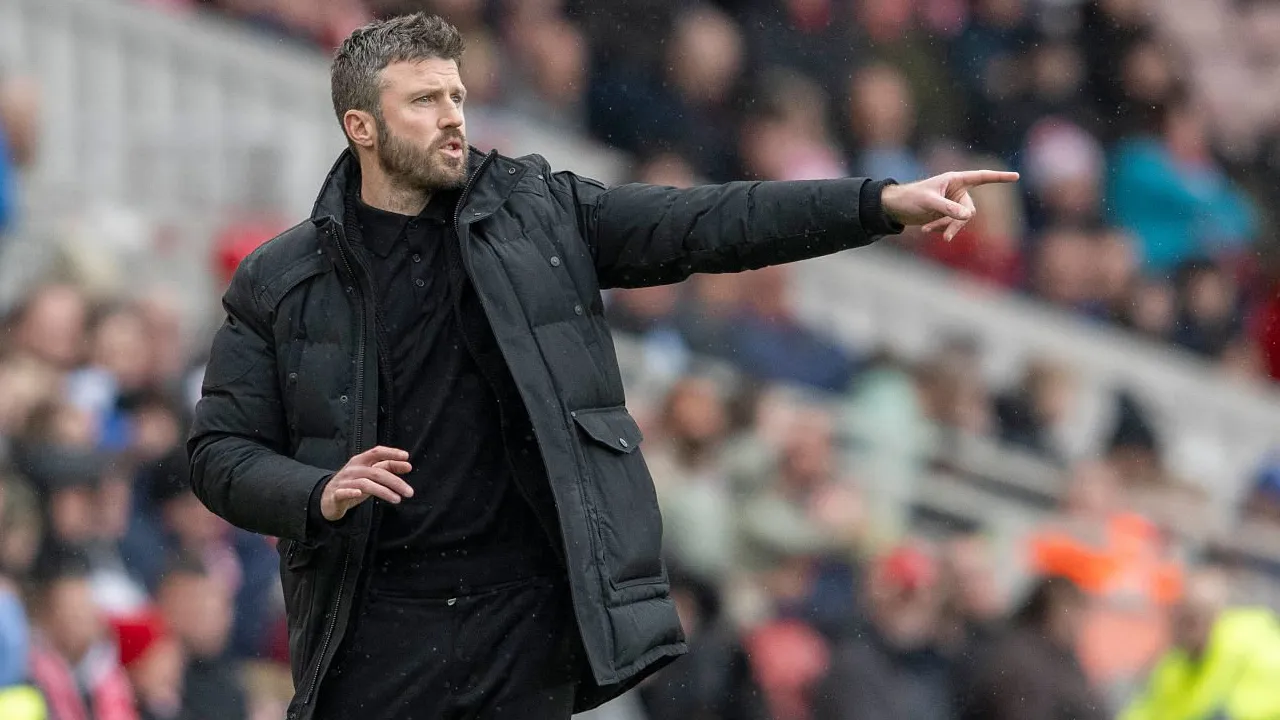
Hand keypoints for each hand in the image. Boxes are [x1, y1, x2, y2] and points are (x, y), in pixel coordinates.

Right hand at [320, 445, 413, 520]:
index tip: (406, 457)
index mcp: (361, 461)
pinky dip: (352, 492)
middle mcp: (353, 469)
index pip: (377, 452)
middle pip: (376, 472)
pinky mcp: (336, 494)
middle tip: (409, 492)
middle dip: (395, 482)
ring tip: (397, 499)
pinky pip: (344, 492)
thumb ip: (386, 468)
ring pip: (366, 484)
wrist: (328, 498)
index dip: (391, 453)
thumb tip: (407, 465)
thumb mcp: (370, 474)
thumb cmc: (353, 484)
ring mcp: (344, 481)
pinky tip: (360, 494)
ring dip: (383, 491)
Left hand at [880, 170, 1019, 240]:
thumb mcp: (928, 202)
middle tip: (946, 237)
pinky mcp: (946, 215)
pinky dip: (941, 229)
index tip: (1016, 176)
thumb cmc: (910, 198)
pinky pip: (952, 226)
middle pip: (970, 210)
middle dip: (957, 223)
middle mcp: (957, 190)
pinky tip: (926, 230)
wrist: (895, 208)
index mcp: (955, 179)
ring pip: (961, 221)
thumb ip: (948, 208)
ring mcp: (952, 204)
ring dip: (946, 228)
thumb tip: (967, 216)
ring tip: (927, 230)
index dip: (999, 177)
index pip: (981, 177)